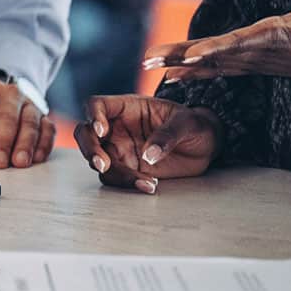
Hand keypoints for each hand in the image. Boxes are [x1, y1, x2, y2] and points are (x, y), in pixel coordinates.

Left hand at [0, 75, 54, 168]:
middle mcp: (10, 94)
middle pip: (7, 116)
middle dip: (2, 141)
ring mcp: (29, 105)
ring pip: (30, 123)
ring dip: (25, 144)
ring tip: (18, 163)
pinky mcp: (43, 118)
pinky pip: (48, 130)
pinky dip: (44, 144)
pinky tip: (36, 158)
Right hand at [73, 95, 221, 194]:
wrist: (205, 147)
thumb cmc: (195, 126)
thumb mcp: (188, 123)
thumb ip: (168, 135)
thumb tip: (149, 154)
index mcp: (127, 108)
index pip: (97, 105)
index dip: (93, 115)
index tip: (102, 130)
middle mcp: (117, 128)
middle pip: (85, 133)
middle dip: (89, 149)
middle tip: (102, 164)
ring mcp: (120, 149)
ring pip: (97, 160)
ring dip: (113, 173)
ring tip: (144, 181)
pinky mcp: (127, 169)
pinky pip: (115, 178)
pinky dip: (126, 184)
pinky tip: (150, 186)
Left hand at [143, 0, 290, 95]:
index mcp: (276, 37)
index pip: (239, 43)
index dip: (214, 49)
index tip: (190, 58)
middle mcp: (260, 51)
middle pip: (214, 54)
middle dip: (181, 57)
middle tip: (148, 58)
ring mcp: (256, 60)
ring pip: (213, 62)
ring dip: (181, 63)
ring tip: (149, 63)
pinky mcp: (256, 62)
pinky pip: (222, 67)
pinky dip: (198, 69)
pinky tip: (175, 75)